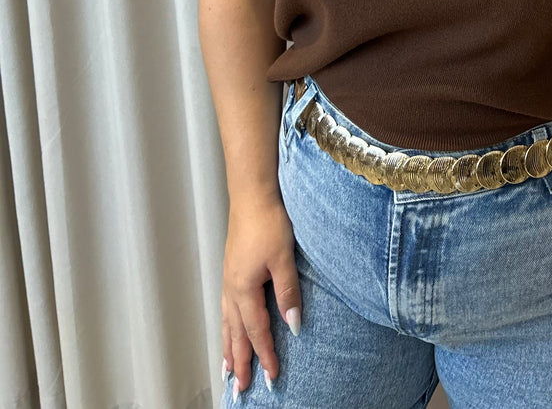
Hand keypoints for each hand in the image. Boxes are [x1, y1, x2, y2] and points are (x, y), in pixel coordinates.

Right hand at [222, 193, 301, 393]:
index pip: (256, 331)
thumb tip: (293, 325)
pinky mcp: (231, 269)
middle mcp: (232, 288)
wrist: (252, 194)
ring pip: (227, 323)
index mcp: (244, 289)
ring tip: (228, 369)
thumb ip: (288, 293)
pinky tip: (228, 328)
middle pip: (236, 334)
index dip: (265, 355)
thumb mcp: (283, 258)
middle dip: (240, 362)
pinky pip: (225, 308)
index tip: (271, 378)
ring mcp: (228, 279)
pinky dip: (226, 326)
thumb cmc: (268, 221)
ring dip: (229, 348)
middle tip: (241, 389)